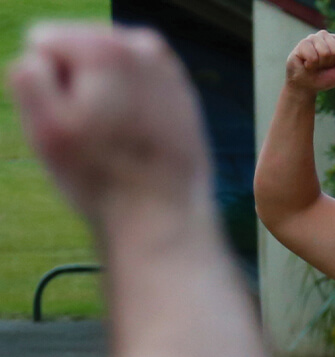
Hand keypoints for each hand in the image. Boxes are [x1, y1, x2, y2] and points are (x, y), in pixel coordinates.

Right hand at [8, 24, 211, 222]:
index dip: (47, 84)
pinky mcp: (180, 90)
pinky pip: (132, 86)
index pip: (43, 41)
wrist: (164, 213)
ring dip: (100, 94)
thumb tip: (39, 53)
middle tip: (93, 132)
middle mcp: (144, 46)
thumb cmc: (100, 175)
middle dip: (74, 85)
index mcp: (106, 48)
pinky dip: (126, 104)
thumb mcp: (44, 127)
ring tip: (113, 135)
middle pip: (77, 49)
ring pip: (104, 68)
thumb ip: (28, 75)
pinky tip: (132, 135)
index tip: (69, 119)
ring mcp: (167, 68)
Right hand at [284, 30, 334, 93]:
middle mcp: (325, 36)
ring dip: (320, 64)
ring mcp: (313, 38)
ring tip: (314, 64)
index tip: (334, 64)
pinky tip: (306, 64)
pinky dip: (311, 65)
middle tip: (322, 65)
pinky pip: (313, 57)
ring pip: (324, 53)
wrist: (306, 84)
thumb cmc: (324, 76)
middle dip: (329, 63)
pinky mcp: (302, 43)